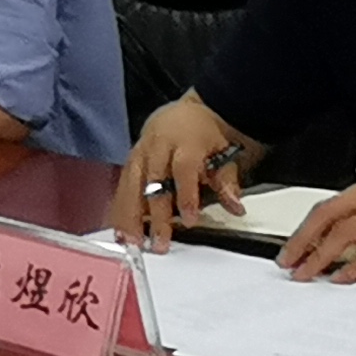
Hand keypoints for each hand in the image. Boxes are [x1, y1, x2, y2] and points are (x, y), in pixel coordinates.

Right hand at [118, 93, 255, 253]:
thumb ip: (227, 180)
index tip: (189, 221)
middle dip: (156, 214)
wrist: (182, 113)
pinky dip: (120, 209)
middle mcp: (158, 146)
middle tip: (160, 242)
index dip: (186, 195)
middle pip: (154, 181)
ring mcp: (140, 153)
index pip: (183, 168)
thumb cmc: (202, 135)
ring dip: (131, 215)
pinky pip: (122, 186)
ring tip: (133, 242)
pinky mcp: (129, 161)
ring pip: (132, 185)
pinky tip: (120, 230)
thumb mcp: (223, 151)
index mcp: (185, 142)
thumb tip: (235, 206)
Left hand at [276, 177, 355, 280]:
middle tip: (287, 263)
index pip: (326, 207)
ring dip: (323, 255)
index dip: (303, 229)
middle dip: (304, 241)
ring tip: (307, 273)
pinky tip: (344, 277)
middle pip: (329, 217)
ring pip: (348, 233)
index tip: (287, 249)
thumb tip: (334, 243)